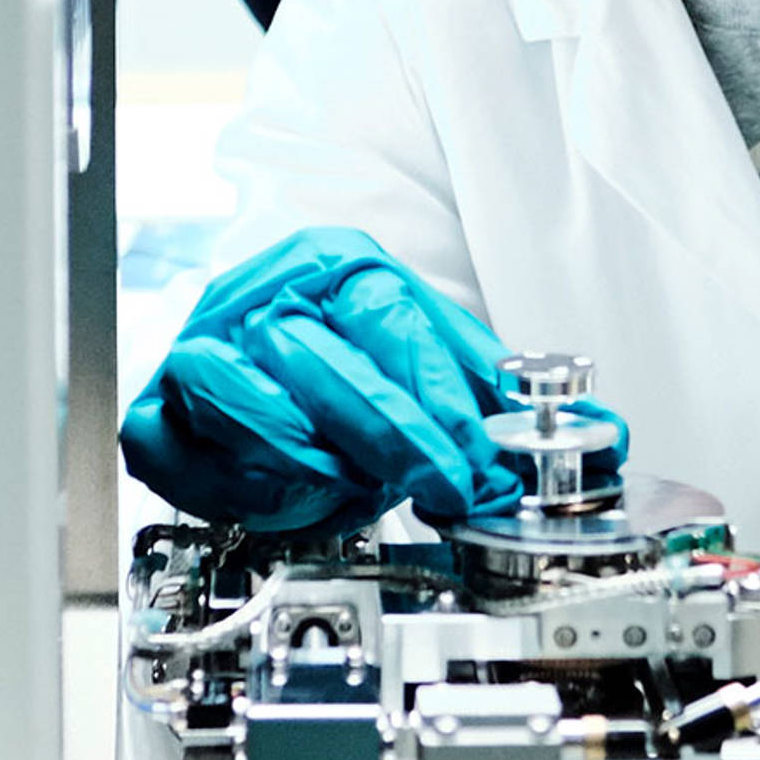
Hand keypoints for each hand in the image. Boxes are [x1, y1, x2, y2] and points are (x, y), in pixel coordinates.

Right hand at [120, 228, 623, 534]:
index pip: (392, 319)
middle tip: (446, 489)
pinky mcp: (155, 406)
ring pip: (246, 395)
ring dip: (308, 456)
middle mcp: (264, 295)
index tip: (481, 458)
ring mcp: (204, 346)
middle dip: (396, 436)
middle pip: (327, 359)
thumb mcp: (428, 358)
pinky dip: (224, 481)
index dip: (439, 395)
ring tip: (353, 489)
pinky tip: (273, 498)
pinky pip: (175, 446)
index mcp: (336, 262)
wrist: (253, 337)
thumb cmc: (346, 356)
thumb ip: (498, 394)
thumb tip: (605, 431)